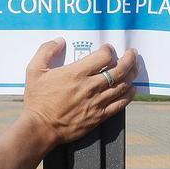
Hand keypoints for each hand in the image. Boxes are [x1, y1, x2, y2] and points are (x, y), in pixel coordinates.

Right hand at [22, 39, 137, 146]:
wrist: (40, 127)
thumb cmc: (37, 99)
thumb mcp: (34, 70)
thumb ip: (46, 51)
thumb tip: (60, 41)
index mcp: (77, 73)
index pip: (104, 56)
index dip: (109, 50)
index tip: (108, 49)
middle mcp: (90, 86)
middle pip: (119, 70)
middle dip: (129, 59)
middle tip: (132, 53)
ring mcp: (97, 102)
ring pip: (123, 86)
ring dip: (132, 75)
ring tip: (135, 68)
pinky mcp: (99, 116)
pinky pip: (120, 104)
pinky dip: (129, 95)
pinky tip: (132, 90)